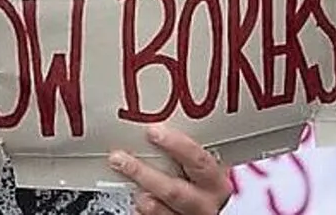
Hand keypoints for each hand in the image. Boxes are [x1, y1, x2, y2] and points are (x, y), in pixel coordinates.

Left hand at [108, 126, 231, 214]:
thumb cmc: (208, 189)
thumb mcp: (207, 170)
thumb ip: (189, 157)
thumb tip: (157, 128)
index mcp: (215, 182)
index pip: (198, 160)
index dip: (176, 145)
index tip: (153, 132)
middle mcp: (204, 203)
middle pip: (173, 189)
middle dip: (143, 173)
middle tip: (120, 158)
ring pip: (162, 210)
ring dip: (141, 197)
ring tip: (127, 184)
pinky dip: (141, 212)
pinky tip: (135, 202)